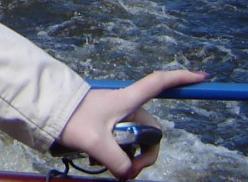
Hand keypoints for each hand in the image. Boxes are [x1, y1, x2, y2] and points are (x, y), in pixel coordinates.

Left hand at [53, 68, 206, 179]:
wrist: (46, 113)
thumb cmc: (70, 119)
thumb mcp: (96, 143)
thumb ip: (118, 162)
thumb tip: (129, 174)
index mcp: (127, 100)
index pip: (158, 83)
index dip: (181, 78)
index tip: (201, 76)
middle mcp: (126, 107)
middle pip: (152, 130)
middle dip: (146, 152)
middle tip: (129, 167)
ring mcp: (117, 118)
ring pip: (137, 141)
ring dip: (129, 157)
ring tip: (107, 162)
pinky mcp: (108, 128)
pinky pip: (123, 146)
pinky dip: (118, 157)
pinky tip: (101, 161)